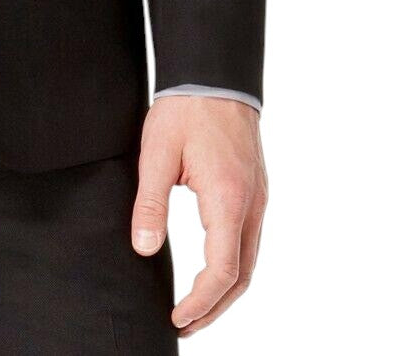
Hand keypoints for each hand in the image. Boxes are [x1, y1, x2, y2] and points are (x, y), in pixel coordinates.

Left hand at [131, 96, 266, 336]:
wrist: (214, 75)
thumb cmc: (185, 110)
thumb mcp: (157, 153)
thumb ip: (150, 203)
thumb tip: (142, 248)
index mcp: (228, 199)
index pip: (223, 271)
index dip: (201, 303)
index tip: (177, 318)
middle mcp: (251, 204)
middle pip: (242, 276)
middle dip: (215, 309)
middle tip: (185, 325)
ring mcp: (258, 198)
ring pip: (249, 260)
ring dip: (225, 291)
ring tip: (196, 309)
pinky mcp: (255, 190)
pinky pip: (249, 240)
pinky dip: (232, 267)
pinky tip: (213, 271)